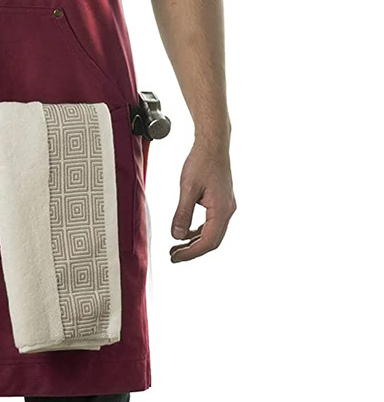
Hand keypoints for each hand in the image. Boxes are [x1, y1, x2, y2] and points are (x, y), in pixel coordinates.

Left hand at [170, 140, 235, 261]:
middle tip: (173, 256)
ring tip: (176, 247)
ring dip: (195, 241)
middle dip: (192, 250)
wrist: (213, 144)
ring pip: (212, 233)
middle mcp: (228, 211)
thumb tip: (176, 236)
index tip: (174, 257)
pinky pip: (211, 223)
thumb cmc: (201, 162)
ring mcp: (226, 206)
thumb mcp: (188, 188)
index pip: (207, 241)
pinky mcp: (221, 201)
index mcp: (222, 210)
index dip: (191, 252)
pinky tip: (185, 231)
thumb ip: (182, 213)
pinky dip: (198, 230)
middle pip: (212, 241)